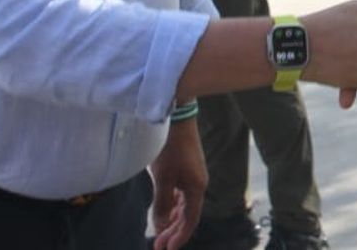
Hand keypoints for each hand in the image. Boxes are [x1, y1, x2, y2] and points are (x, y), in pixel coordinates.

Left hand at [148, 117, 205, 248]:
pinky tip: (164, 209)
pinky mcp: (187, 170)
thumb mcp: (162, 178)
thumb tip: (159, 226)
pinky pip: (181, 195)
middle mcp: (198, 184)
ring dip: (172, 219)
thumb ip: (161, 204)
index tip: (166, 249)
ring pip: (184, 205)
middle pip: (188, 214)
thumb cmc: (169, 150)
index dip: (180, 237)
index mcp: (196, 188)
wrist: (176, 121)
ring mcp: (193, 176)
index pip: (191, 220)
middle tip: (158, 245)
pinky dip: (172, 206)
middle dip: (173, 231)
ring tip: (159, 231)